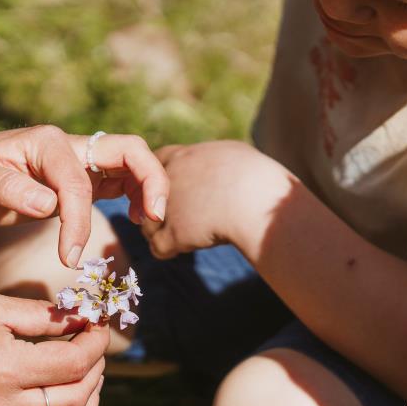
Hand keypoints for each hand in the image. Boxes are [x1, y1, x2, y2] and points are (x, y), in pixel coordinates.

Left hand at [0, 120, 168, 268]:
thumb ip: (10, 190)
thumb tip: (49, 205)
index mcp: (47, 144)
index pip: (79, 181)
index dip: (79, 220)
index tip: (68, 257)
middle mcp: (69, 147)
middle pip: (129, 151)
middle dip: (150, 181)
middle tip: (154, 219)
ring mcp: (78, 161)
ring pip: (131, 165)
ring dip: (149, 189)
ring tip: (151, 222)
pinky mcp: (80, 179)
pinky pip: (120, 183)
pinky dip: (137, 197)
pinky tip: (137, 219)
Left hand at [139, 141, 293, 258]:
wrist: (258, 199)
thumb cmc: (260, 180)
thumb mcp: (238, 156)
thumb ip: (219, 161)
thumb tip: (221, 173)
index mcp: (187, 155)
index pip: (160, 162)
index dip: (164, 178)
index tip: (179, 191)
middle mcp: (170, 177)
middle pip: (146, 192)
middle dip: (155, 205)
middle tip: (170, 216)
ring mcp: (168, 205)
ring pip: (148, 222)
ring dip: (162, 230)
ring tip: (188, 235)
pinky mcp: (174, 233)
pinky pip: (158, 247)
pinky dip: (170, 250)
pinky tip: (186, 248)